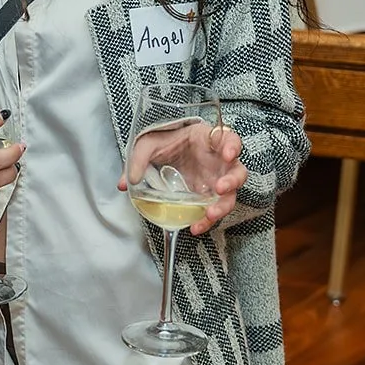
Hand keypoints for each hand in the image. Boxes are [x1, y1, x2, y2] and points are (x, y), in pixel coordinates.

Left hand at [119, 120, 247, 234]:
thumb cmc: (165, 141)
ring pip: (230, 195)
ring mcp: (216, 180)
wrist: (165, 151)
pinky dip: (206, 219)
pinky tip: (195, 226)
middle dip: (232, 181)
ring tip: (209, 214)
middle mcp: (218, 162)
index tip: (227, 153)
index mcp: (209, 140)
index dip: (232, 146)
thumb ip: (138, 159)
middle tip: (219, 188)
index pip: (230, 139)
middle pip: (237, 171)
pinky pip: (212, 209)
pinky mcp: (208, 196)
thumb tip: (126, 182)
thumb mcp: (148, 143)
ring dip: (222, 206)